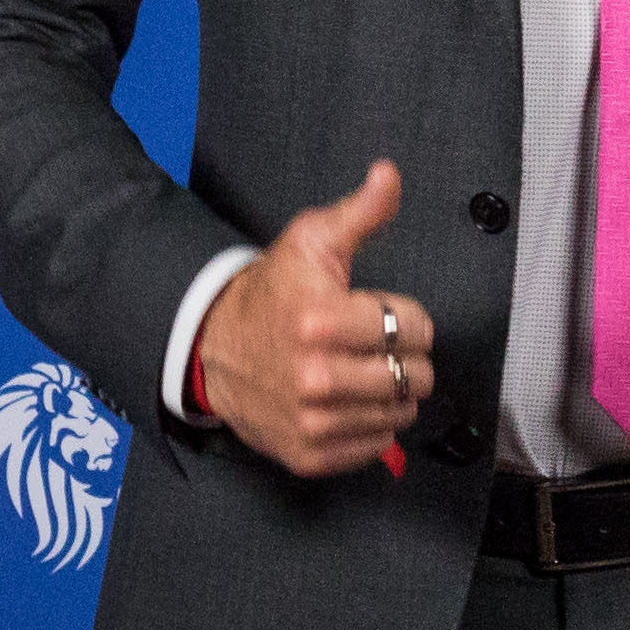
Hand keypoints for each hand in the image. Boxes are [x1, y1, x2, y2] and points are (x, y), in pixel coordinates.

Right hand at [196, 162, 436, 478]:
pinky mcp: (309, 454)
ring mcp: (311, 421)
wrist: (215, 348)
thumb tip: (389, 175)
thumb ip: (360, 211)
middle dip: (405, 357)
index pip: (415, 328)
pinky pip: (376, 447)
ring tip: (363, 372)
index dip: (407, 317)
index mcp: (319, 320)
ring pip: (401, 413)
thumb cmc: (272, 293)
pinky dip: (371, 426)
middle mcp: (315, 376)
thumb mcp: (311, 241)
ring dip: (392, 393)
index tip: (382, 313)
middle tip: (376, 346)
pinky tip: (349, 402)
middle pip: (414, 375)